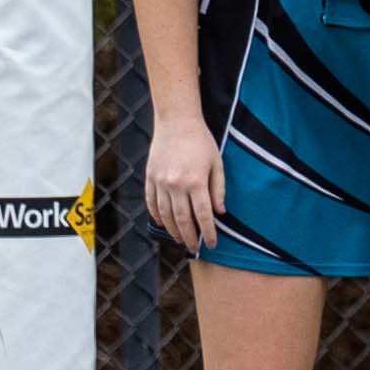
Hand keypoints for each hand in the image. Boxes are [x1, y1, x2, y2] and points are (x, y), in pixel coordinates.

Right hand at [145, 115, 223, 253]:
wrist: (176, 121)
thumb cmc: (201, 141)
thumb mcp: (216, 163)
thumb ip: (218, 189)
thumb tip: (219, 212)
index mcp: (195, 181)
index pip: (203, 215)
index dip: (208, 232)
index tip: (212, 243)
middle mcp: (176, 184)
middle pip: (182, 219)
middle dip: (189, 237)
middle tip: (194, 248)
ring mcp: (160, 182)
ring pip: (165, 215)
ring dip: (173, 230)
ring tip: (180, 239)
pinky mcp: (150, 178)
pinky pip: (151, 203)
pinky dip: (157, 216)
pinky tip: (164, 224)